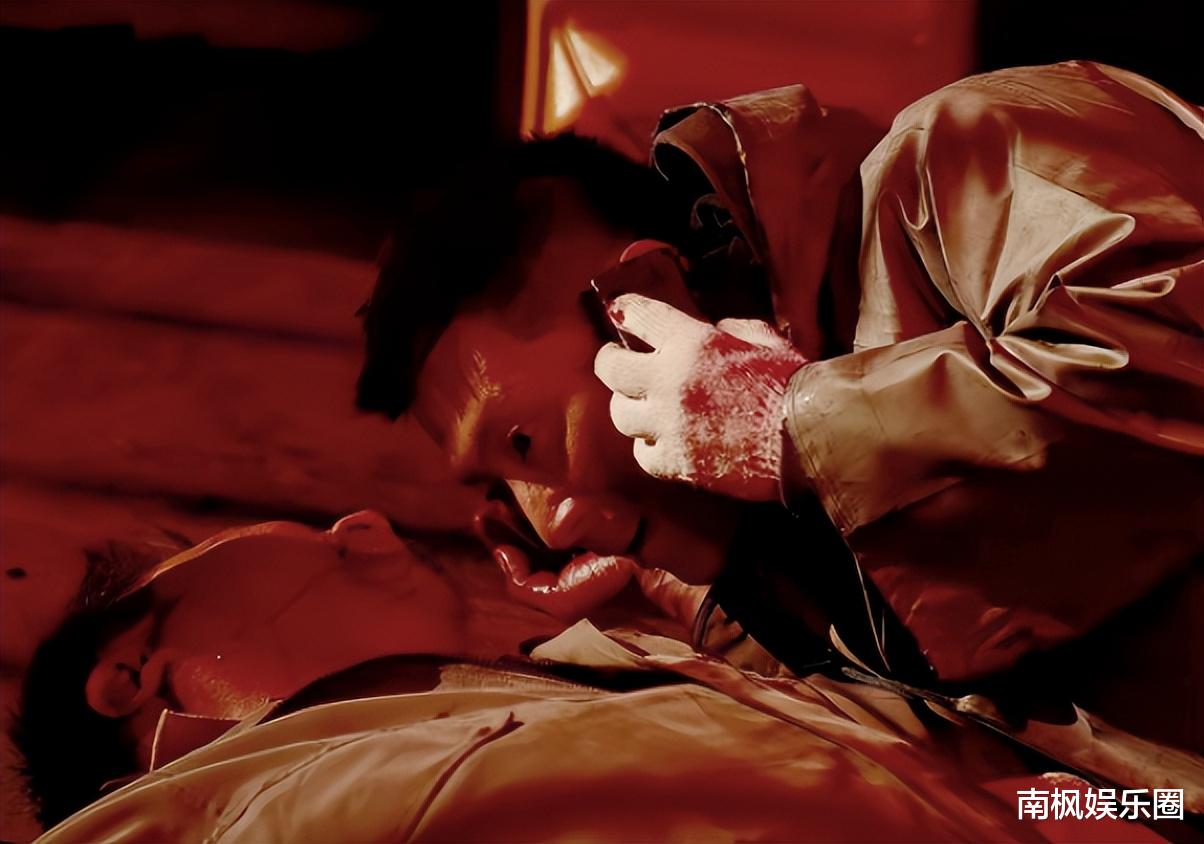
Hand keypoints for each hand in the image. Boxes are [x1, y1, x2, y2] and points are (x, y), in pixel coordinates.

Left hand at [594, 294, 806, 501]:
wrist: (808, 437)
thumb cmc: (791, 385)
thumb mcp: (763, 338)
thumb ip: (730, 329)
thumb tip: (712, 329)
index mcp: (691, 343)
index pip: (639, 316)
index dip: (624, 311)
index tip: (618, 312)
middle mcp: (670, 381)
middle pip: (611, 369)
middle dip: (609, 362)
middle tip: (615, 361)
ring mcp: (669, 424)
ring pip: (620, 414)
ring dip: (629, 407)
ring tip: (642, 406)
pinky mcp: (676, 461)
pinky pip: (642, 454)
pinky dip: (648, 447)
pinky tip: (663, 441)